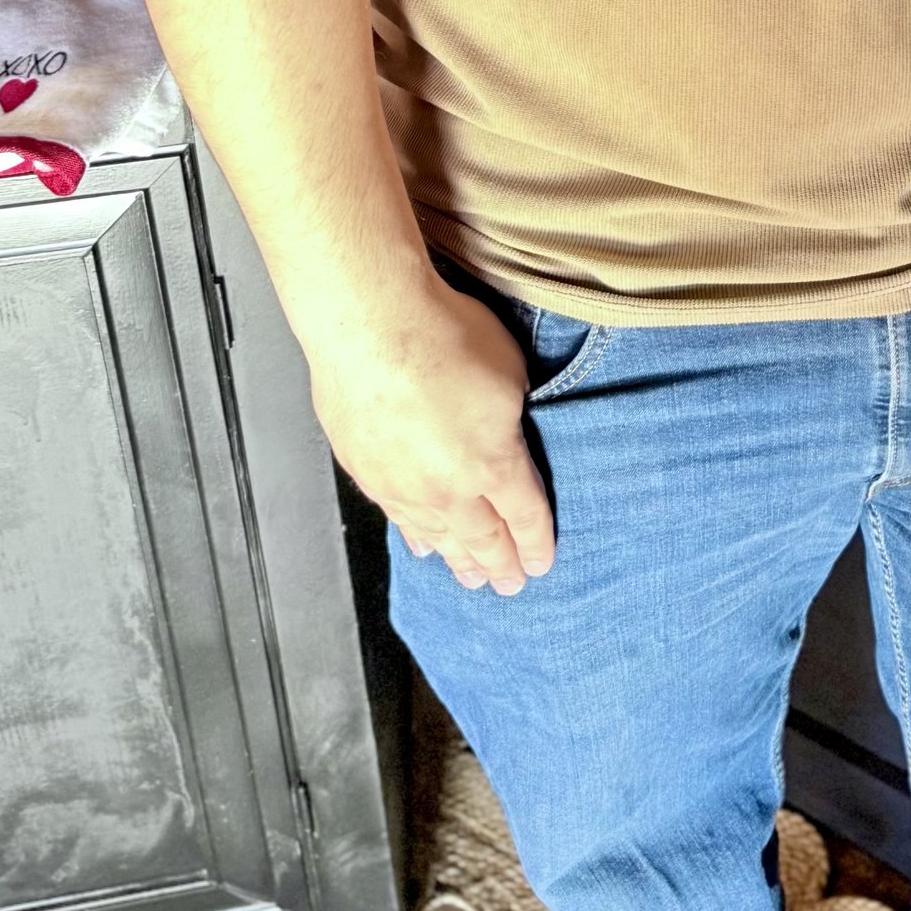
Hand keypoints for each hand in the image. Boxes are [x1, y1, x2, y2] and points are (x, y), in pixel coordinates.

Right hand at [304, 278, 554, 596]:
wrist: (371, 325)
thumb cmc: (443, 335)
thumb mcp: (511, 372)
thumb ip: (514, 415)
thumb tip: (508, 428)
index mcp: (495, 464)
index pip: (525, 517)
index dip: (537, 544)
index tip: (543, 564)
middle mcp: (450, 488)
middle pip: (483, 539)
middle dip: (501, 565)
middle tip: (511, 585)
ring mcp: (403, 485)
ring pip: (439, 537)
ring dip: (459, 560)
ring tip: (472, 578)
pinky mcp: (367, 472)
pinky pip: (398, 518)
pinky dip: (417, 537)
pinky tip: (424, 547)